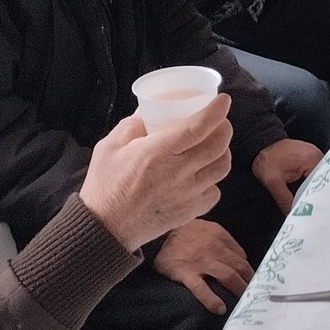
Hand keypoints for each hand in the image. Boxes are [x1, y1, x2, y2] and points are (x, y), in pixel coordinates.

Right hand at [78, 109, 233, 251]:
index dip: (216, 111)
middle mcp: (178, 173)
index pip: (198, 127)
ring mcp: (187, 194)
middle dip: (224, 128)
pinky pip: (214, 192)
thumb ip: (131, 125)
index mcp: (158, 152)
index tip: (223, 101)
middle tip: (219, 121)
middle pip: (218, 145)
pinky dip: (213, 180)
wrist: (105, 229)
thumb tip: (149, 111)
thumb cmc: (105, 186)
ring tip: (214, 146)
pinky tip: (202, 174)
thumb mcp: (109, 146)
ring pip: (222, 168)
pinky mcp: (190, 211)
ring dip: (223, 152)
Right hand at [151, 219, 252, 315]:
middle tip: (256, 292)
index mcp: (219, 235)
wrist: (156, 234)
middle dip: (250, 280)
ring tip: (245, 300)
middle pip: (239, 266)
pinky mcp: (185, 273)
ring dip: (240, 289)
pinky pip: (201, 289)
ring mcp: (200, 261)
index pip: (241, 255)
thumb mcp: (205, 227)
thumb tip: (239, 257)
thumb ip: (222, 239)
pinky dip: (212, 300)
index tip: (251, 278)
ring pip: (228, 276)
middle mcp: (213, 248)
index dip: (247, 268)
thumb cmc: (182, 231)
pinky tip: (220, 309)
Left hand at [251, 137, 322, 213]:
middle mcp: (318, 155)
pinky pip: (316, 173)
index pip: (323, 182)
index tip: (315, 210)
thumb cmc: (266, 159)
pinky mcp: (310, 158)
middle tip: (314, 210)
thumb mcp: (273, 182)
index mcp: (312, 159)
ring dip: (316, 189)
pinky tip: (308, 193)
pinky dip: (313, 183)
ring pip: (321, 178)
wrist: (260, 144)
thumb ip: (284, 199)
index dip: (319, 198)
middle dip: (319, 195)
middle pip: (325, 180)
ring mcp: (315, 155)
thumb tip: (293, 215)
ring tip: (312, 204)